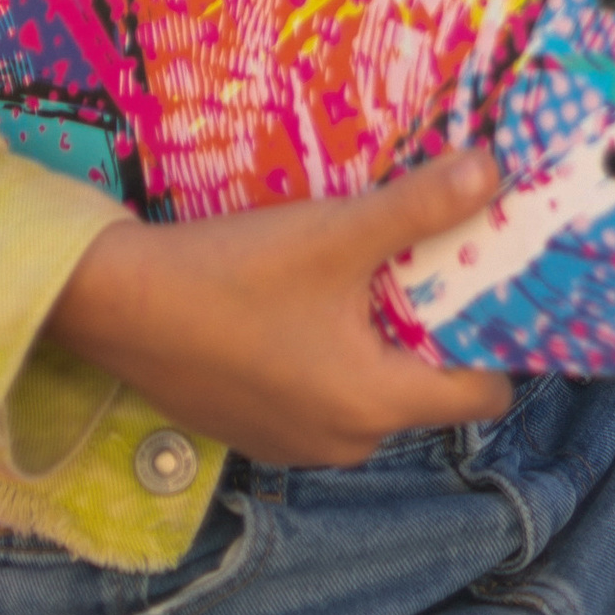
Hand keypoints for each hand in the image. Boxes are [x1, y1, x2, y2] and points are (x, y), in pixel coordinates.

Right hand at [43, 148, 515, 467]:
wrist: (117, 307)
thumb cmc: (235, 273)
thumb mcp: (336, 232)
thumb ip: (420, 205)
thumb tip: (495, 170)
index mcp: (376, 404)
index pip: (483, 394)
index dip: (497, 339)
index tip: (495, 282)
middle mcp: (345, 442)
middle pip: (426, 387)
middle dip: (431, 328)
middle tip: (428, 259)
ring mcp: (296, 444)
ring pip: (372, 391)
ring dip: (375, 340)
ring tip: (366, 271)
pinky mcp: (257, 431)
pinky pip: (322, 398)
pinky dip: (328, 357)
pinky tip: (302, 302)